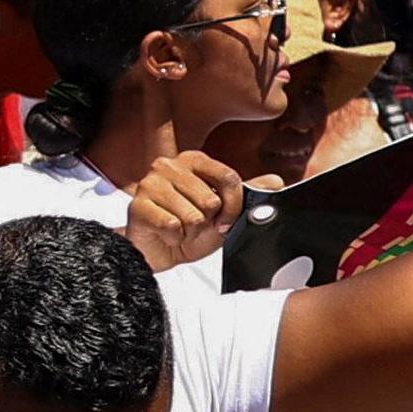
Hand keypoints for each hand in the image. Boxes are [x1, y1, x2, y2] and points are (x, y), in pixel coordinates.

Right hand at [118, 151, 246, 273]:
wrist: (158, 251)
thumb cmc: (187, 227)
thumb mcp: (223, 211)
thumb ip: (247, 194)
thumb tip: (275, 181)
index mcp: (192, 160)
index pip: (228, 177)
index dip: (233, 205)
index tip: (226, 221)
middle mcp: (168, 165)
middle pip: (211, 200)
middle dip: (207, 222)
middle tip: (195, 224)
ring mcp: (150, 184)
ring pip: (192, 216)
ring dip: (190, 232)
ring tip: (180, 229)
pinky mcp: (137, 206)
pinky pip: (172, 226)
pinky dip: (175, 238)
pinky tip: (167, 234)